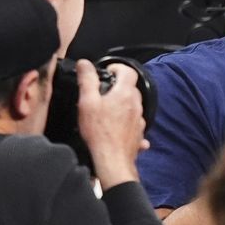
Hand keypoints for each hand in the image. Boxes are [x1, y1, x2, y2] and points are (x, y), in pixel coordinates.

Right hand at [76, 60, 144, 189]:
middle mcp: (137, 104)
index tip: (107, 71)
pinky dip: (126, 120)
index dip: (117, 67)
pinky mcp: (139, 133)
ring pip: (133, 105)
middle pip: (131, 88)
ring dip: (122, 103)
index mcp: (125, 94)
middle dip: (118, 86)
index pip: (129, 71)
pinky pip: (134, 122)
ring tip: (106, 110)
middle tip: (102, 91)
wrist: (112, 160)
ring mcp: (139, 119)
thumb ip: (87, 81)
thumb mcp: (87, 103)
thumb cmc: (99, 132)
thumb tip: (84, 64)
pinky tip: (116, 127)